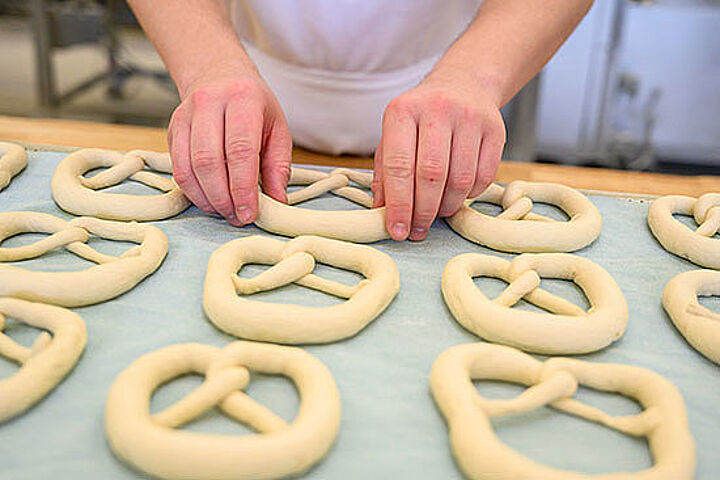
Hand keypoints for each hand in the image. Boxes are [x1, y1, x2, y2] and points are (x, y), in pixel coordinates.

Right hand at [169, 63, 291, 225]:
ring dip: (207, 198)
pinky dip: (193, 191)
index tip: (249, 213)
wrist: (219, 75)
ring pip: (189, 167)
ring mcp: (186, 115)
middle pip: (209, 161)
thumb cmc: (254, 106)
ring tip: (226, 212)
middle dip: (224, 198)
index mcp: (242, 99)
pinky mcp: (172, 130)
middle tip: (238, 217)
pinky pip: (177, 168)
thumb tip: (278, 203)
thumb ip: (278, 167)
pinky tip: (210, 200)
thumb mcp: (277, 129)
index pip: (240, 150)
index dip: (243, 187)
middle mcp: (209, 103)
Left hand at [372, 69, 505, 240]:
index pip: (399, 166)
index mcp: (403, 111)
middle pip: (431, 175)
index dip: (398, 205)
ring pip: (460, 179)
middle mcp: (437, 110)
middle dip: (423, 212)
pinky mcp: (495, 130)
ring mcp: (470, 118)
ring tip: (437, 214)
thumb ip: (384, 173)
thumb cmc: (420, 120)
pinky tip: (457, 196)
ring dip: (447, 207)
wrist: (463, 85)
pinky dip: (468, 196)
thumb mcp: (394, 137)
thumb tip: (382, 212)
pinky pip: (483, 177)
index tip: (398, 231)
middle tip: (418, 231)